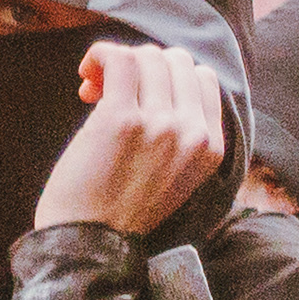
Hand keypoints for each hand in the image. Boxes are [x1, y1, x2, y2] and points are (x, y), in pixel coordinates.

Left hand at [33, 43, 226, 238]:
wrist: (88, 244)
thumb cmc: (121, 210)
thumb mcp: (176, 175)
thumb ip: (180, 133)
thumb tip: (154, 77)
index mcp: (211, 147)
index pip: (203, 78)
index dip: (169, 76)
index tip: (141, 95)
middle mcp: (192, 132)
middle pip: (175, 60)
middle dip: (143, 66)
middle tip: (112, 91)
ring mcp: (159, 124)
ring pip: (146, 56)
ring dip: (118, 62)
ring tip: (95, 87)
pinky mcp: (121, 119)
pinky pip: (118, 58)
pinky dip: (99, 55)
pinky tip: (87, 73)